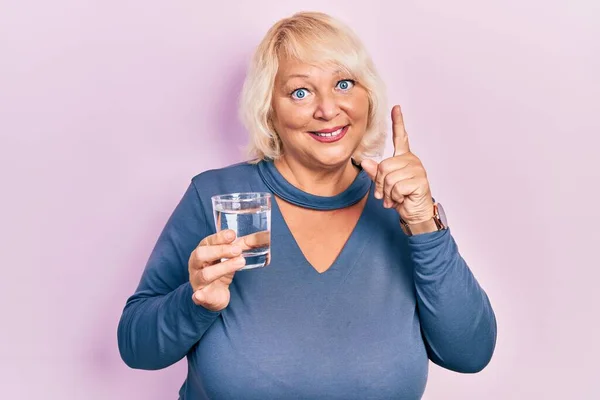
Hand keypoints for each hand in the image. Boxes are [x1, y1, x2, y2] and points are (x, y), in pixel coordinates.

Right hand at [188, 229, 245, 311]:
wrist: (214, 294)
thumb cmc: (220, 270)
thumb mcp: (230, 256)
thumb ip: (243, 246)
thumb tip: (264, 236)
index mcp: (203, 250)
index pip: (209, 241)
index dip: (220, 237)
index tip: (232, 234)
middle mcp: (196, 264)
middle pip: (202, 254)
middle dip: (220, 250)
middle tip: (238, 250)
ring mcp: (197, 280)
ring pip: (205, 274)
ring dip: (222, 268)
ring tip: (240, 262)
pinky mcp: (201, 295)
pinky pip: (198, 296)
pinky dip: (199, 296)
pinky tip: (199, 295)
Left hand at [361, 105, 433, 223]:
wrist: (415, 214)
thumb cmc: (402, 198)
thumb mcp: (384, 185)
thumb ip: (375, 173)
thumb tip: (365, 162)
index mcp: (404, 158)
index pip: (401, 137)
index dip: (398, 122)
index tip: (396, 108)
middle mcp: (412, 160)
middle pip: (384, 166)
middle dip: (380, 184)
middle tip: (385, 194)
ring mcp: (417, 169)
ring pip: (389, 177)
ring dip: (388, 192)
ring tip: (395, 198)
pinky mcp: (420, 180)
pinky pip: (397, 187)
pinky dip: (395, 197)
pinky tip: (402, 199)